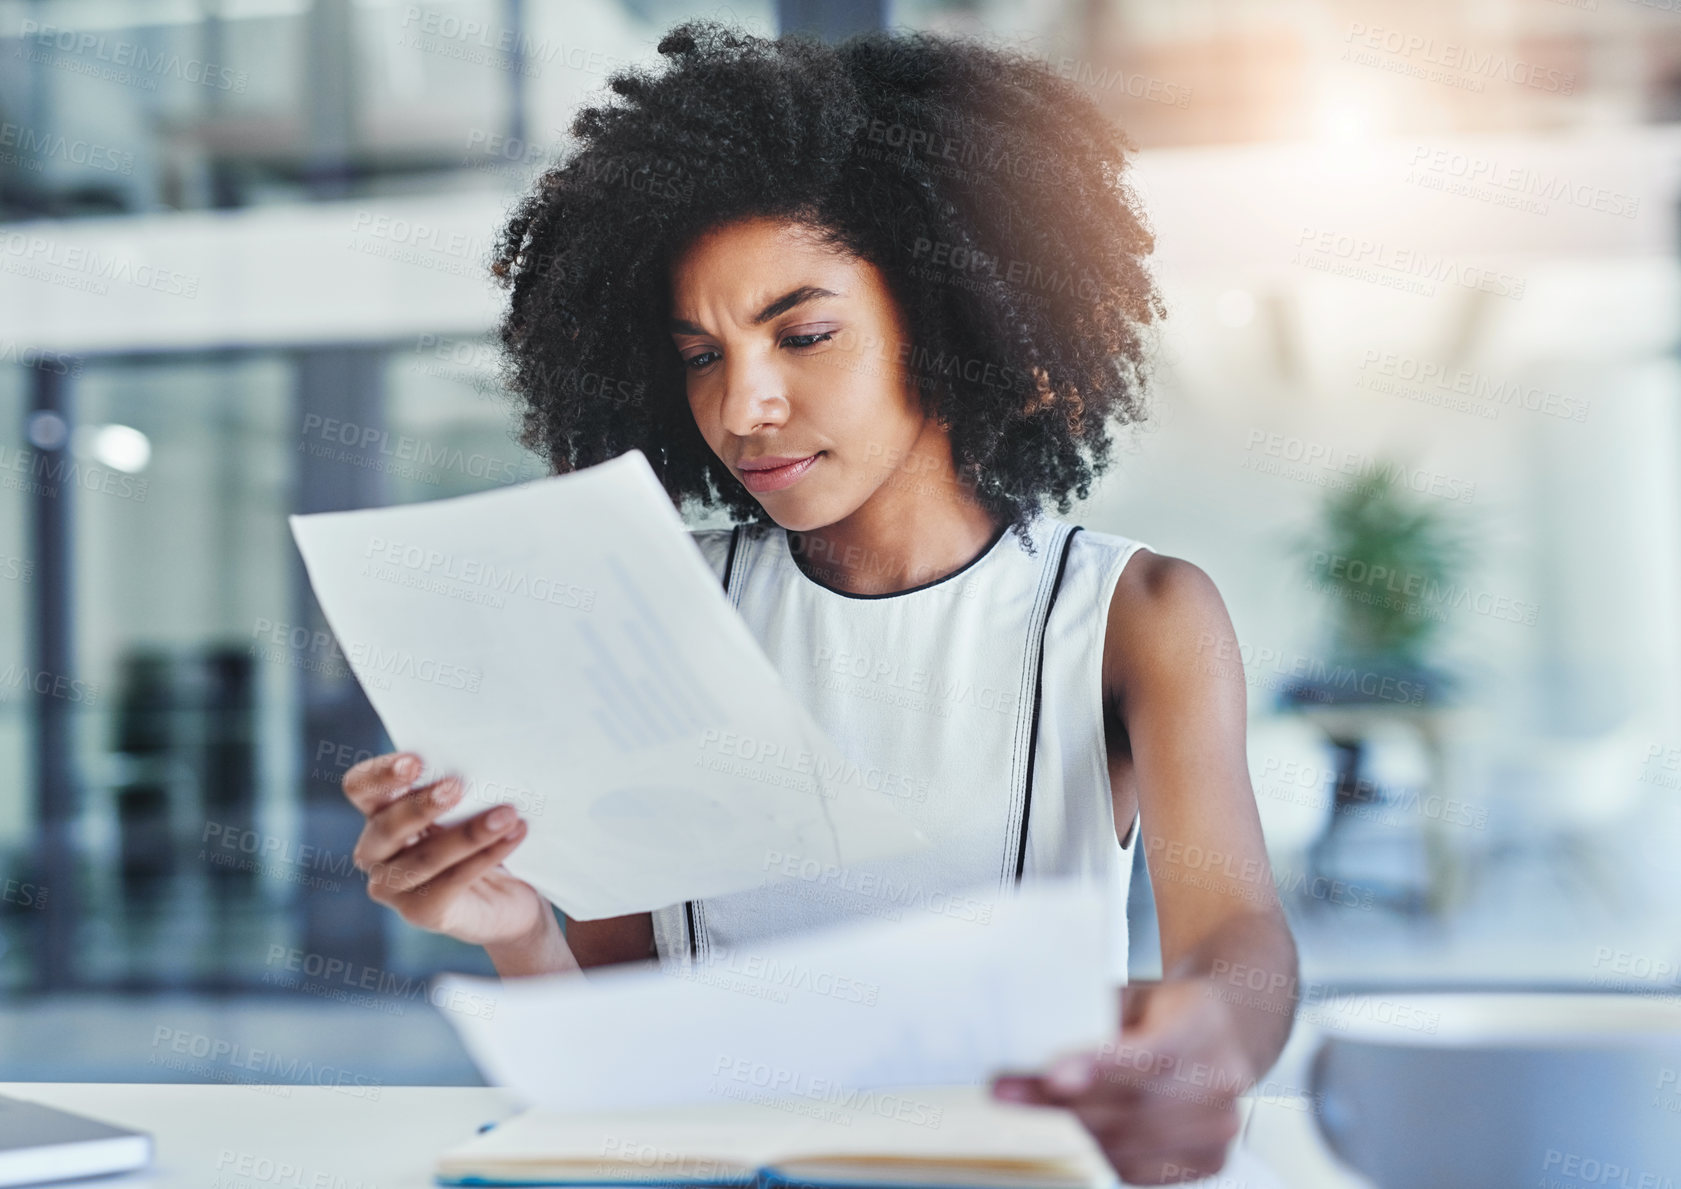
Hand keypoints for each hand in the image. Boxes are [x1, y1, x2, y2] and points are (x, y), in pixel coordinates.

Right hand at [343, 751, 547, 950]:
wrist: (509, 896)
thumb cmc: (481, 836)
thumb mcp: (467, 806)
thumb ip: (459, 786)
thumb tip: (482, 760)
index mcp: (378, 813)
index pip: (360, 787)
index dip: (381, 774)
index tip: (415, 761)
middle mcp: (375, 851)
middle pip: (386, 826)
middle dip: (421, 806)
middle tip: (457, 786)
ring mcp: (392, 887)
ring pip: (424, 858)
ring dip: (468, 833)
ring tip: (506, 814)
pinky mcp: (421, 913)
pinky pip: (453, 881)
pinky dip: (487, 856)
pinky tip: (514, 835)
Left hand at [991, 979, 1253, 1184]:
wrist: (1222, 1034)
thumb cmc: (1168, 1011)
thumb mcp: (1136, 993)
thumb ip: (1098, 1013)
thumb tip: (1033, 1031)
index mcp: (1204, 1026)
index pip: (1149, 1053)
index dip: (1100, 1068)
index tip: (1053, 1075)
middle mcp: (1220, 1079)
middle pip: (1130, 1104)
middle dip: (1060, 1102)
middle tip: (1008, 1091)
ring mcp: (1218, 1126)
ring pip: (1128, 1142)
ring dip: (1070, 1128)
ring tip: (1027, 1107)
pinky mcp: (1208, 1159)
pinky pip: (1138, 1169)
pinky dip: (1099, 1150)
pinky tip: (1073, 1128)